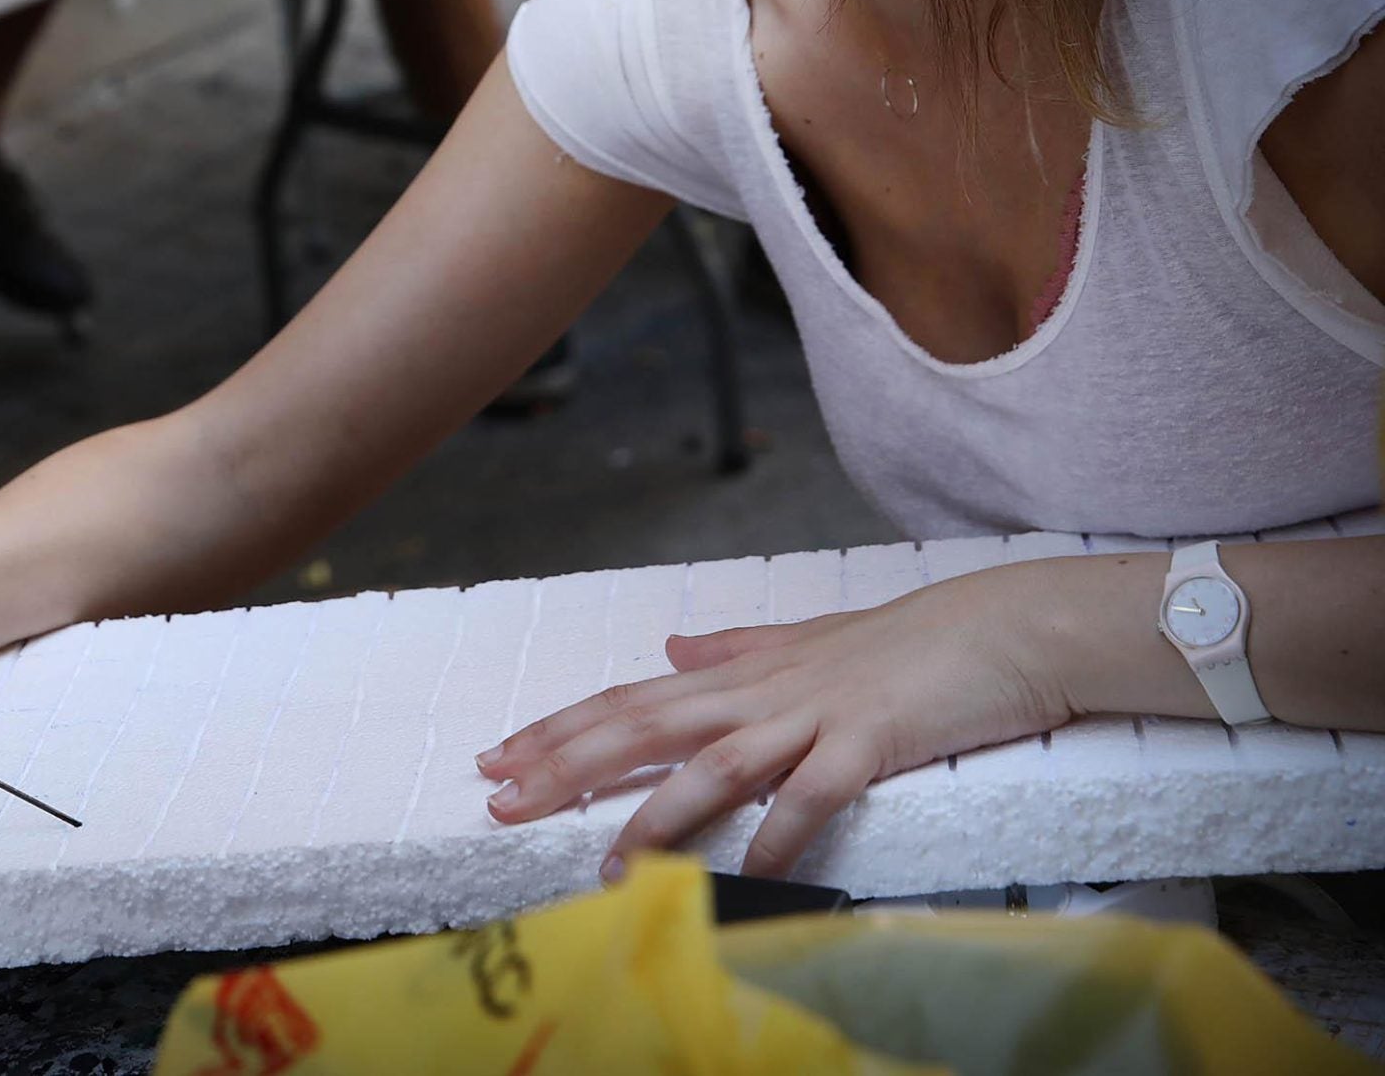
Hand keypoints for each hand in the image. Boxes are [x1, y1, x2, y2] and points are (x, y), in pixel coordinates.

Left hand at [476, 566, 1070, 877]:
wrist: (1006, 626)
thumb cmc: (910, 641)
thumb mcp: (807, 639)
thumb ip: (735, 646)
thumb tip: (670, 645)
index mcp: (741, 672)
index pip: (628, 699)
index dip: (559, 728)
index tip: (497, 757)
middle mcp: (762, 690)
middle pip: (644, 726)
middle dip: (567, 766)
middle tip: (502, 801)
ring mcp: (814, 714)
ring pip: (714, 764)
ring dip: (657, 816)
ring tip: (608, 862)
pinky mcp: (871, 739)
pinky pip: (815, 794)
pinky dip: (781, 835)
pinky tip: (751, 877)